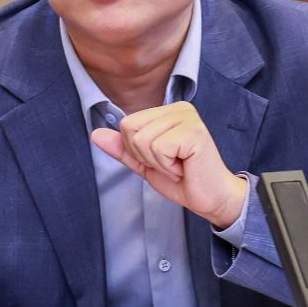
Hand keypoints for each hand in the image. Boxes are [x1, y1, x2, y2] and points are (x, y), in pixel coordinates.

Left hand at [90, 102, 247, 228]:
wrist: (212, 199)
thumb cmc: (184, 180)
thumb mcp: (145, 164)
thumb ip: (123, 149)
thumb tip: (96, 134)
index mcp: (167, 111)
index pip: (127, 123)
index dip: (137, 150)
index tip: (163, 160)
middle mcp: (179, 108)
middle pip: (131, 129)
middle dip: (145, 156)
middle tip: (171, 164)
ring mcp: (188, 118)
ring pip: (143, 140)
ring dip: (158, 163)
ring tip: (179, 166)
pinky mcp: (194, 132)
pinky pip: (159, 148)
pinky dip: (167, 166)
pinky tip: (185, 167)